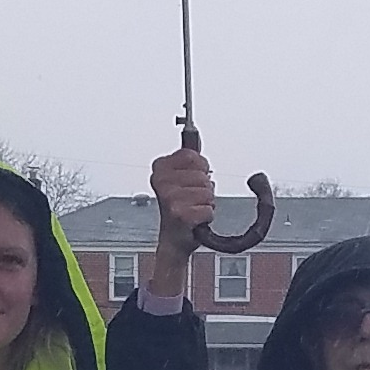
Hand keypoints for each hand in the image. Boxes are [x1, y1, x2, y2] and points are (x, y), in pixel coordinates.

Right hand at [149, 140, 218, 267]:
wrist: (174, 239)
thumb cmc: (180, 207)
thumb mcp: (182, 177)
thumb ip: (189, 156)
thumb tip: (193, 130)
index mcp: (159, 167)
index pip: (192, 156)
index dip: (200, 168)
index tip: (192, 178)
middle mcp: (160, 181)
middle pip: (202, 174)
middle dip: (205, 187)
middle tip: (192, 198)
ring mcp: (169, 198)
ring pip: (207, 192)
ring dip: (206, 202)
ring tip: (193, 208)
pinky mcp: (179, 214)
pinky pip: (209, 209)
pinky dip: (207, 216)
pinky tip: (194, 220)